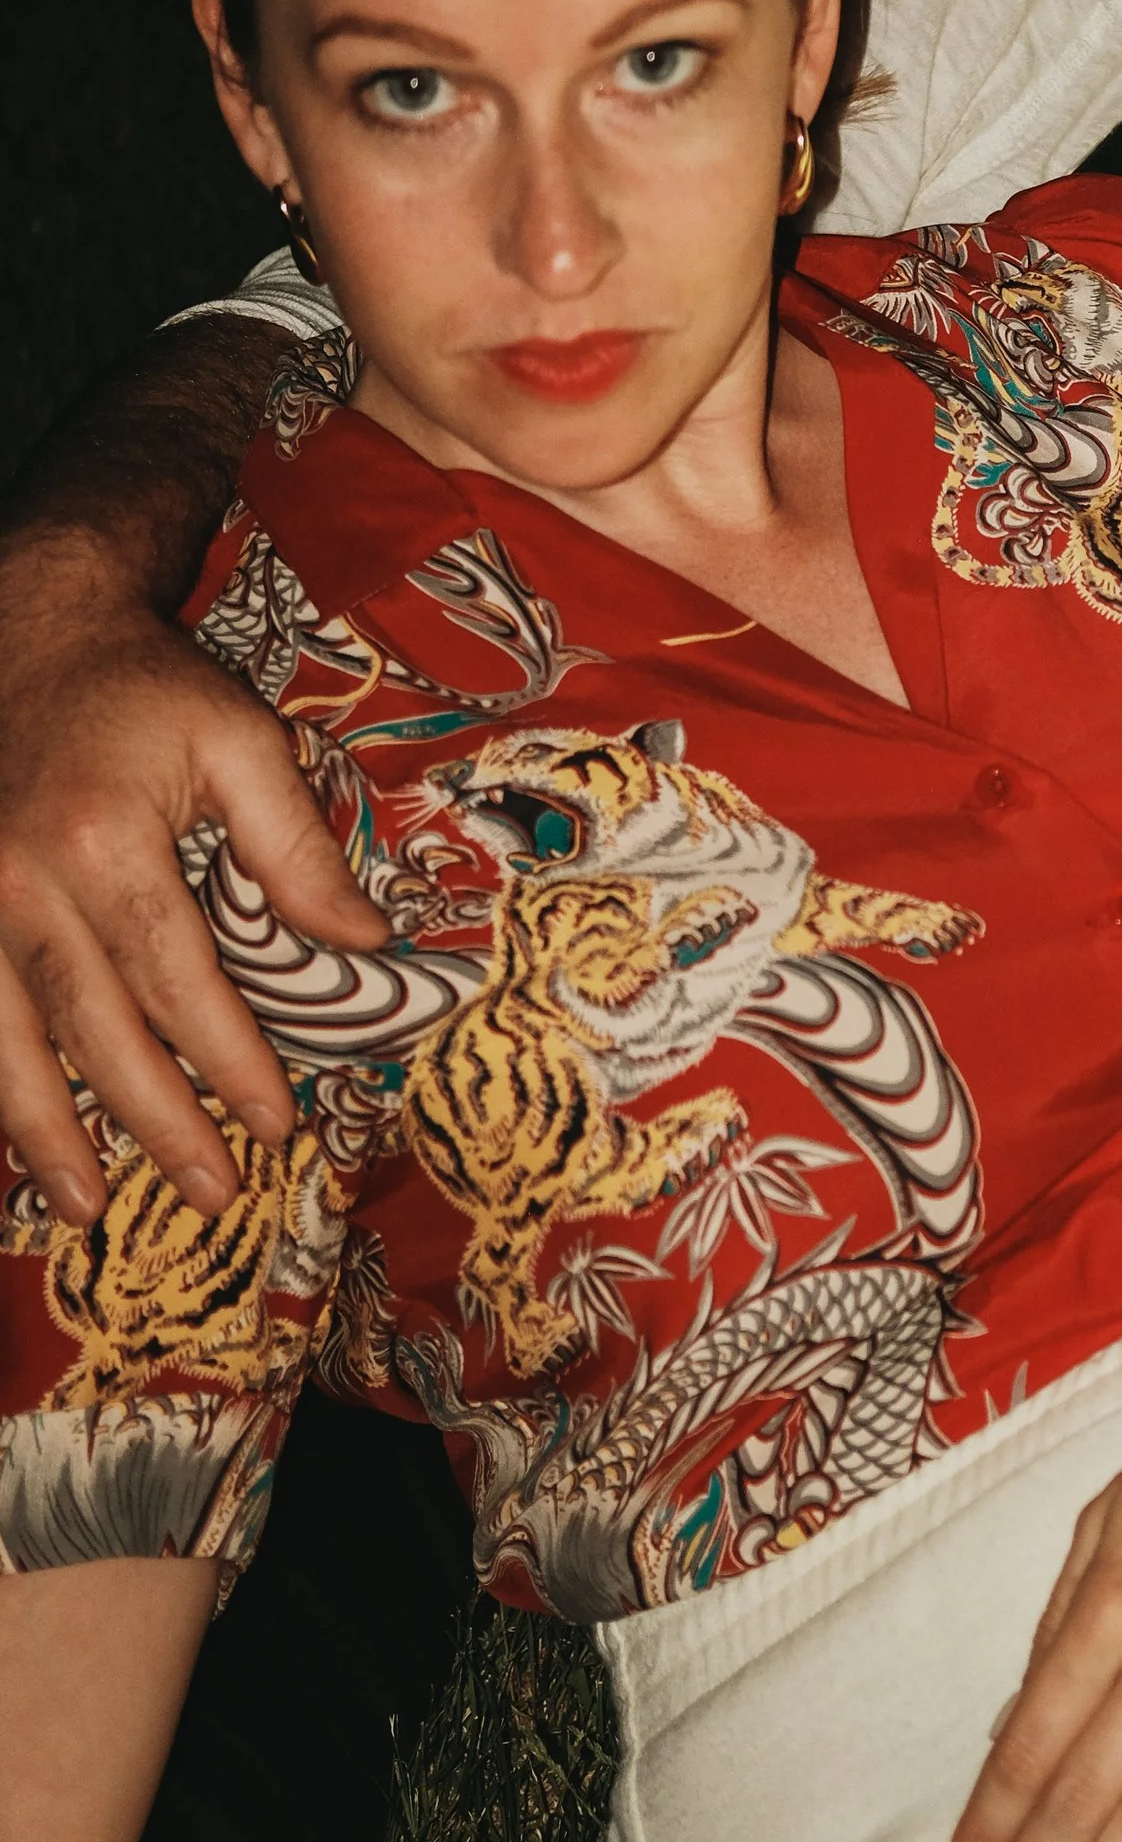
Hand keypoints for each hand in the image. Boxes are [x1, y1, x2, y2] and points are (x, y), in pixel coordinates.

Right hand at [0, 534, 383, 1222]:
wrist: (28, 633)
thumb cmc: (144, 692)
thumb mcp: (239, 741)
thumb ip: (298, 845)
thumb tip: (366, 943)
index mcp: (105, 842)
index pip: (176, 978)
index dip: (228, 1059)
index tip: (276, 1123)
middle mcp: (22, 885)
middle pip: (93, 1030)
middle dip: (153, 1121)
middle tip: (210, 1191)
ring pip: (8, 1043)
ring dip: (46, 1135)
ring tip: (88, 1208)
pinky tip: (17, 1144)